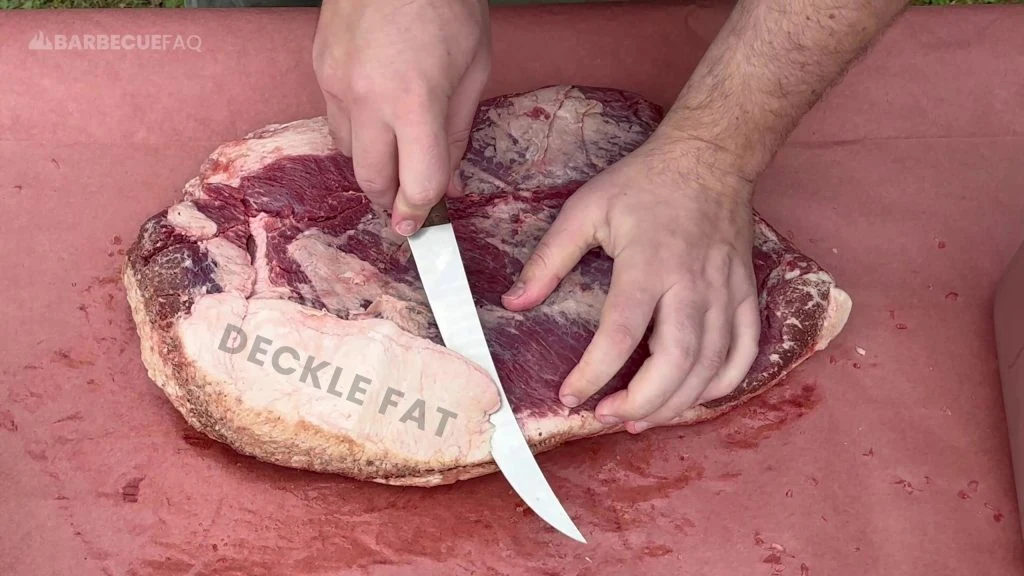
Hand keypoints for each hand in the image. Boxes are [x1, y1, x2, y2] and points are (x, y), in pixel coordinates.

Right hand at [312, 0, 490, 235]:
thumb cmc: (446, 1)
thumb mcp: (473, 68)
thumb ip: (458, 131)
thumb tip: (452, 179)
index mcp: (414, 101)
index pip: (417, 182)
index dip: (423, 210)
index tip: (425, 222)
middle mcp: (367, 99)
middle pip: (372, 179)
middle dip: (392, 201)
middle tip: (408, 207)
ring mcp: (335, 82)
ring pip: (345, 152)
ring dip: (371, 164)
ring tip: (395, 156)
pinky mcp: (319, 68)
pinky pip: (334, 119)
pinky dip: (355, 130)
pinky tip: (376, 117)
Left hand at [501, 134, 761, 432]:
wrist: (710, 156)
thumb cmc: (643, 183)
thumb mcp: (585, 209)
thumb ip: (548, 259)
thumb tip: (514, 303)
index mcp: (648, 263)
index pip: (621, 333)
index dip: (593, 373)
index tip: (570, 396)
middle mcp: (692, 284)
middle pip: (677, 361)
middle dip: (642, 402)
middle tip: (607, 417)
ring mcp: (725, 291)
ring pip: (712, 366)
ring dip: (677, 403)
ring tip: (640, 418)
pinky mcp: (745, 294)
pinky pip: (744, 351)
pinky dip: (723, 384)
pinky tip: (694, 398)